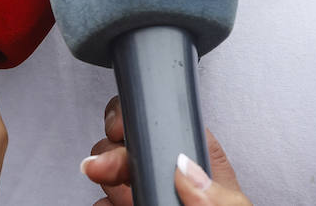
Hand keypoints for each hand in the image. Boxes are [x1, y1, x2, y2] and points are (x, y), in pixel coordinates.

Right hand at [81, 96, 252, 205]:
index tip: (120, 128)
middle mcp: (175, 179)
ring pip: (112, 169)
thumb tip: (185, 166)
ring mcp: (153, 195)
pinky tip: (106, 205)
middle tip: (101, 166)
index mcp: (205, 167)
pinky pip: (105, 200)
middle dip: (110, 150)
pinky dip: (100, 201)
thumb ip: (216, 194)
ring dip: (102, 172)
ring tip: (106, 183)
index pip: (166, 123)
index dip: (138, 118)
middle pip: (130, 142)